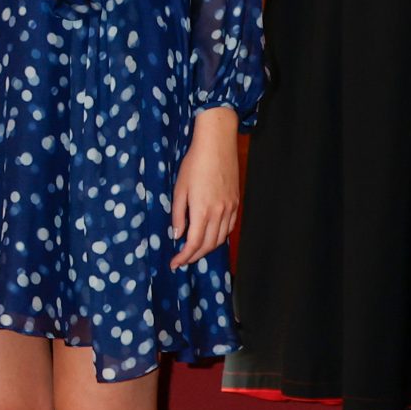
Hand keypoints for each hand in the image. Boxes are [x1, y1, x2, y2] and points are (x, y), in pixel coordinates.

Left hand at [170, 109, 242, 267]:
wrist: (217, 145)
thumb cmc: (194, 164)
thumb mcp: (179, 189)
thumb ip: (178, 215)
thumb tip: (178, 235)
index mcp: (202, 211)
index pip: (194, 243)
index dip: (184, 257)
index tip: (175, 264)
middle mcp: (220, 213)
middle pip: (209, 245)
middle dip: (194, 256)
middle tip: (182, 260)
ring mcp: (230, 208)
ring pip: (220, 239)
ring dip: (207, 249)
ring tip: (194, 252)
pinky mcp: (236, 203)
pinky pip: (229, 228)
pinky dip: (219, 237)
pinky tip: (210, 237)